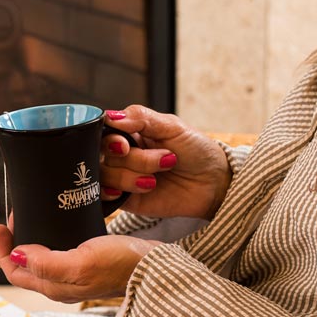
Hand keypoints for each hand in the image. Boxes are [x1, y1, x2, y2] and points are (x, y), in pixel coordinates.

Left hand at [0, 223, 156, 302]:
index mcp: (54, 287)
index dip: (2, 249)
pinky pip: (56, 252)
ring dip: (28, 239)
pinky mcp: (86, 264)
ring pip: (38, 258)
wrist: (156, 267)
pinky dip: (46, 237)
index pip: (13, 271)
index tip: (2, 224)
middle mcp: (60, 284)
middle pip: (23, 266)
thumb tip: (17, 256)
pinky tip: (53, 222)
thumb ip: (47, 263)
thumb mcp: (81, 262)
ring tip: (29, 216)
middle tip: (16, 215)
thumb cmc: (123, 265)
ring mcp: (73, 275)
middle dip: (12, 242)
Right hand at [102, 105, 231, 219]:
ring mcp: (121, 177)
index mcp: (130, 132)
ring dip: (131, 177)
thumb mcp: (172, 126)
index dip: (109, 140)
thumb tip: (110, 116)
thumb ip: (140, 117)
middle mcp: (122, 154)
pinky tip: (129, 191)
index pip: (102, 132)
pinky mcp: (125, 199)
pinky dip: (111, 193)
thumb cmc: (196, 151)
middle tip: (165, 160)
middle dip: (135, 159)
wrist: (213, 184)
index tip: (124, 146)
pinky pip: (103, 197)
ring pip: (105, 175)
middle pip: (105, 155)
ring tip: (156, 180)